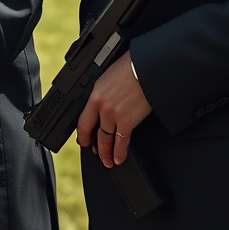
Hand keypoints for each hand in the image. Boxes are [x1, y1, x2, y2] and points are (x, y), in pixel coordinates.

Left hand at [75, 52, 152, 166]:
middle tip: (94, 153)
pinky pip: (122, 141)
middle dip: (93, 145)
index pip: (83, 120)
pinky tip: (118, 158)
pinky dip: (120, 152)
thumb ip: (103, 92)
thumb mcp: (108, 78)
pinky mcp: (128, 121)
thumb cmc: (130, 68)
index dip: (82, 133)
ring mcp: (113, 115)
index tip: (83, 139)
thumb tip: (103, 101)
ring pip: (106, 139)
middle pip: (93, 131)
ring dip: (105, 152)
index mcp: (95, 95)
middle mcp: (101, 107)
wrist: (146, 68)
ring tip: (106, 161)